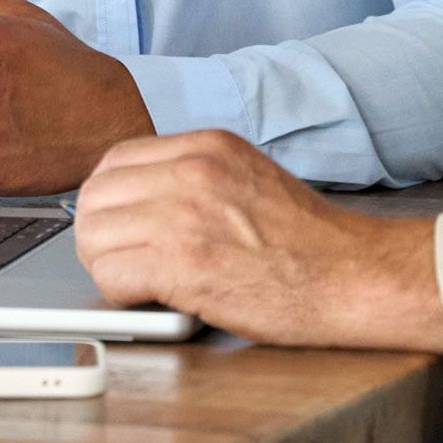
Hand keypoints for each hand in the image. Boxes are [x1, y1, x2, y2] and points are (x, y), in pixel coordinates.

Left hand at [73, 130, 442, 350]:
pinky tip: (149, 297)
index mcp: (207, 145)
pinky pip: (110, 275)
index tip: (117, 223)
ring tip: (135, 281)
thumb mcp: (248, 176)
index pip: (115, 160)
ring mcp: (184, 216)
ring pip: (93, 236)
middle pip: (94, 196)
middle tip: (119, 259)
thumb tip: (141, 197)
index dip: (108, 198)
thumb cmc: (307, 239)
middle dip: (97, 233)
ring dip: (105, 264)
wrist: (349, 274)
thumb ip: (194, 175)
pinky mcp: (183, 265)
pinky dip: (119, 292)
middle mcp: (191, 171)